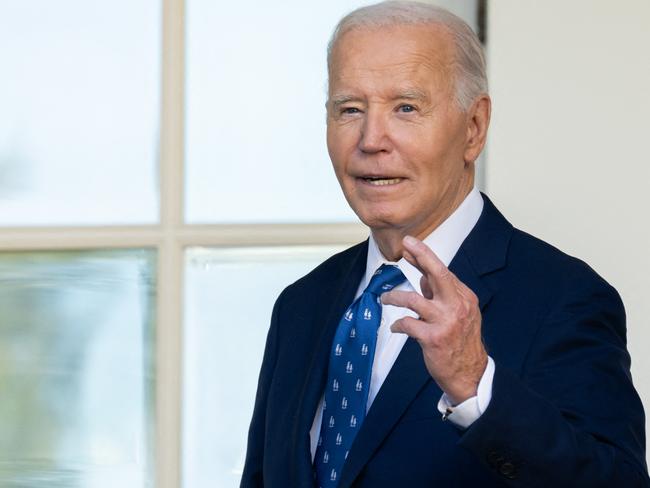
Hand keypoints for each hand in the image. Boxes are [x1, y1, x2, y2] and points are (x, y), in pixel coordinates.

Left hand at [381, 235, 487, 404]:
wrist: (470, 375)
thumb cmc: (461, 343)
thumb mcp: (458, 314)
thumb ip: (440, 295)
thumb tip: (422, 275)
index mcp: (464, 298)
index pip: (442, 272)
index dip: (424, 258)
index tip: (410, 246)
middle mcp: (457, 306)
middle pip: (438, 274)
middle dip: (421, 256)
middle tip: (406, 245)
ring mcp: (445, 322)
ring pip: (414, 299)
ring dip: (394, 297)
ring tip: (385, 299)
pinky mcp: (432, 338)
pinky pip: (407, 324)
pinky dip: (398, 324)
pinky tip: (395, 327)